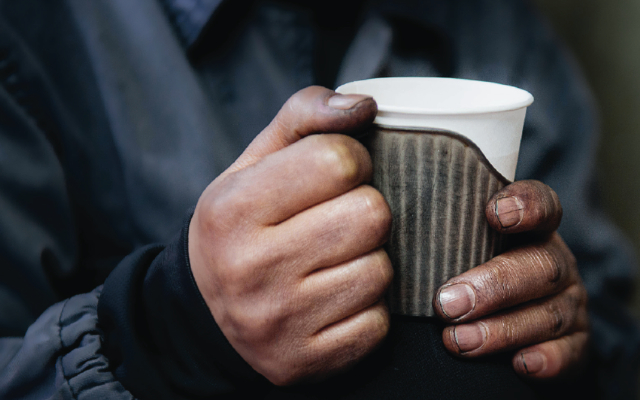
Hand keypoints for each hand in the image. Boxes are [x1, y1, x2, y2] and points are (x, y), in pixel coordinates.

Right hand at [188, 87, 392, 384]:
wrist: (204, 316)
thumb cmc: (241, 227)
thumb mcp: (253, 164)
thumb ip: (303, 117)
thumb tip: (363, 106)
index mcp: (233, 208)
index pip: (337, 159)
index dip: (351, 160)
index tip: (336, 174)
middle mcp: (250, 267)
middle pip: (370, 214)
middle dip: (364, 210)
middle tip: (337, 219)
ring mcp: (277, 321)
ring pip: (380, 270)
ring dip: (368, 260)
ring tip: (334, 260)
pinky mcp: (304, 361)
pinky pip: (378, 323)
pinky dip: (366, 308)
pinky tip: (335, 298)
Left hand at [433, 181, 587, 378]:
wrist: (529, 333)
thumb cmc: (482, 279)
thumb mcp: (470, 251)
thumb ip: (447, 238)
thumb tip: (391, 230)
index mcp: (535, 232)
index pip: (544, 205)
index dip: (525, 205)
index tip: (493, 213)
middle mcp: (557, 264)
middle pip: (540, 266)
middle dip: (492, 285)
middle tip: (447, 302)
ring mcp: (571, 305)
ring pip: (547, 314)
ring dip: (500, 330)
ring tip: (457, 339)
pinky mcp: (577, 346)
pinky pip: (567, 353)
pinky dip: (543, 359)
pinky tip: (518, 364)